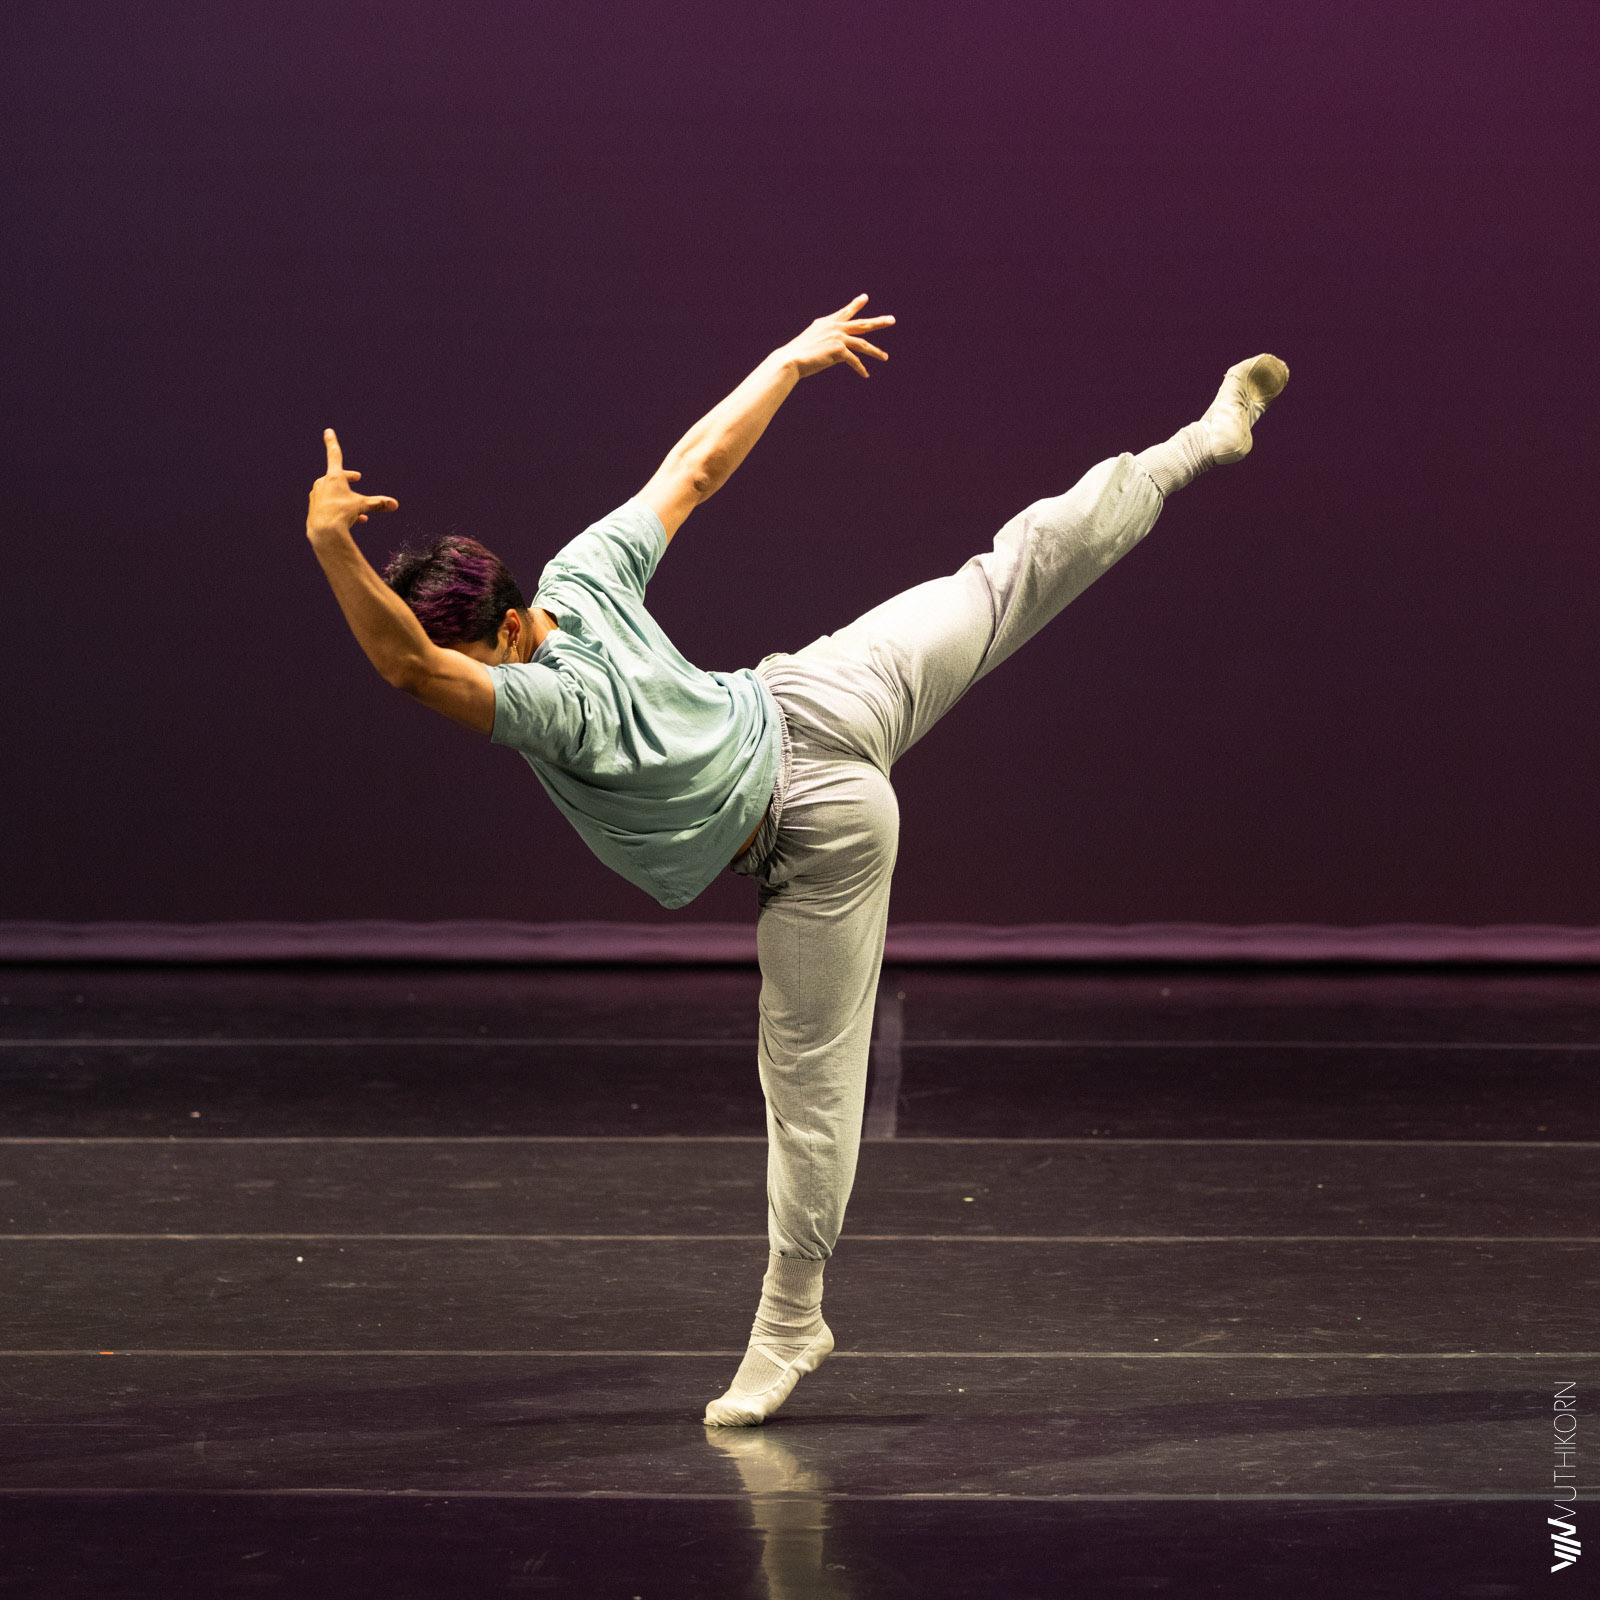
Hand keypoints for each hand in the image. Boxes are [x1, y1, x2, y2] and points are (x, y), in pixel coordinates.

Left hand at [306, 428, 398, 535]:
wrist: (323, 532)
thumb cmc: (342, 514)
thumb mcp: (362, 506)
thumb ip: (378, 503)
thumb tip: (394, 504)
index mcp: (334, 477)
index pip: (334, 455)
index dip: (332, 442)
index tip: (328, 431)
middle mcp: (323, 483)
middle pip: (337, 477)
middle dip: (347, 479)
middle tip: (356, 478)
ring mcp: (317, 495)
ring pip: (334, 493)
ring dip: (346, 498)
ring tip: (357, 509)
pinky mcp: (314, 508)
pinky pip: (329, 504)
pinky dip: (339, 508)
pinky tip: (350, 519)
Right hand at [776, 293, 894, 378]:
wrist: (791, 360)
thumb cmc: (799, 354)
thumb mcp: (815, 342)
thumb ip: (830, 343)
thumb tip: (843, 353)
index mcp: (827, 322)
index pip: (845, 312)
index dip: (856, 304)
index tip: (865, 298)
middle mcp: (834, 327)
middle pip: (862, 324)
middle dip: (878, 322)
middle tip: (892, 320)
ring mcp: (838, 337)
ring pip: (863, 344)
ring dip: (875, 352)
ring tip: (885, 357)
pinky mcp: (839, 350)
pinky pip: (854, 361)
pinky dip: (860, 369)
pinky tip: (865, 375)